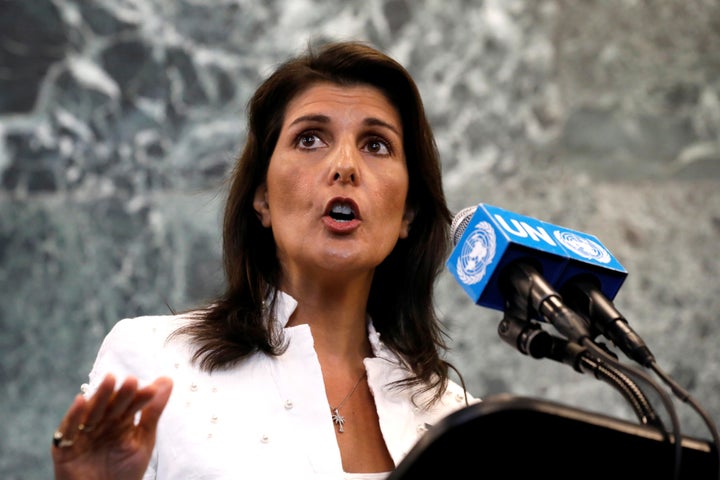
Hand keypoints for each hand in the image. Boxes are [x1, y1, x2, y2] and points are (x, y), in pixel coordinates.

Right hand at [51, 373, 172, 479]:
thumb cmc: (125, 473)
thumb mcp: (143, 440)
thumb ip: (153, 411)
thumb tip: (168, 379)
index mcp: (119, 420)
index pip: (130, 405)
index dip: (139, 397)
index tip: (151, 390)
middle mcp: (100, 423)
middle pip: (110, 405)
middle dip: (120, 394)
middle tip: (131, 381)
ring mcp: (82, 434)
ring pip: (91, 412)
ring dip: (99, 397)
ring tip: (110, 380)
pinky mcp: (63, 446)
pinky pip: (67, 429)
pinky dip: (73, 415)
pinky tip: (80, 401)